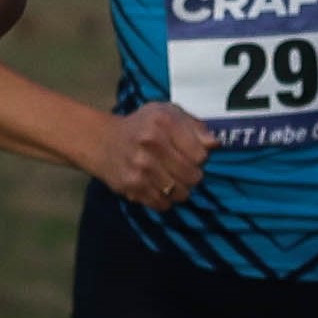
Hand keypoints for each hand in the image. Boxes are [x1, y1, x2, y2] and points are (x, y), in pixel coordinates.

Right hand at [91, 101, 211, 209]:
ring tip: (172, 178)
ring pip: (180, 194)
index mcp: (163, 123)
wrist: (102, 141)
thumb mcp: (168, 113)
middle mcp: (151, 145)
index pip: (201, 155)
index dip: (201, 156)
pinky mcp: (131, 187)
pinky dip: (166, 200)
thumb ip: (195, 126)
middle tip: (184, 168)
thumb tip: (215, 144)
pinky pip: (163, 204)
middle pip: (193, 176)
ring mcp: (140, 169)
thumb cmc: (143, 125)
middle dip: (193, 174)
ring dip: (181, 189)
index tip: (192, 153)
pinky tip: (160, 187)